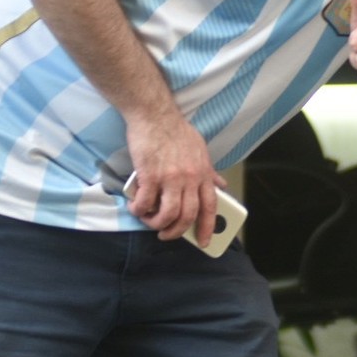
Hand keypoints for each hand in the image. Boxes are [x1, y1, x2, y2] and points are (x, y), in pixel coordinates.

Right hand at [124, 114, 225, 246]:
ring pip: (168, 214)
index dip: (208, 227)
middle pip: (187, 215)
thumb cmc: (176, 131)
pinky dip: (139, 210)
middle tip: (166, 234)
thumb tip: (220, 185)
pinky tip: (136, 208)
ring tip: (149, 221)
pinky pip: (146, 203)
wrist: (155, 115)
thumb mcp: (200, 150)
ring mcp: (170, 177)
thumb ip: (209, 172)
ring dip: (157, 223)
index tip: (206, 241)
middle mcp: (189, 178)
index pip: (210, 206)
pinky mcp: (150, 175)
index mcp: (203, 174)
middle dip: (176, 231)